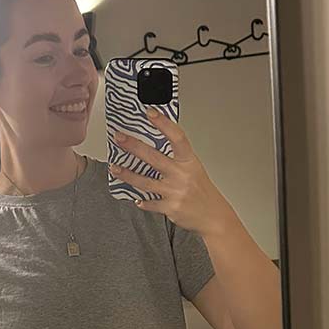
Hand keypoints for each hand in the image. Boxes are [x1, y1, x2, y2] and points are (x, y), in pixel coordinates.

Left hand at [109, 106, 234, 236]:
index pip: (176, 137)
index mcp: (189, 161)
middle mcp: (182, 175)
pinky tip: (135, 198)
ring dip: (127, 174)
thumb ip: (176, 159)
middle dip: (133, 146)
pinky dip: (142, 201)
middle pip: (153, 157)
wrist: (213, 216)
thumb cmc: (201, 191)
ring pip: (145, 182)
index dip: (163, 123)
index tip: (150, 113)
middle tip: (119, 138)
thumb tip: (152, 146)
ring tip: (115, 168)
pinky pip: (150, 203)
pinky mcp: (170, 208)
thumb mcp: (193, 169)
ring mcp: (175, 192)